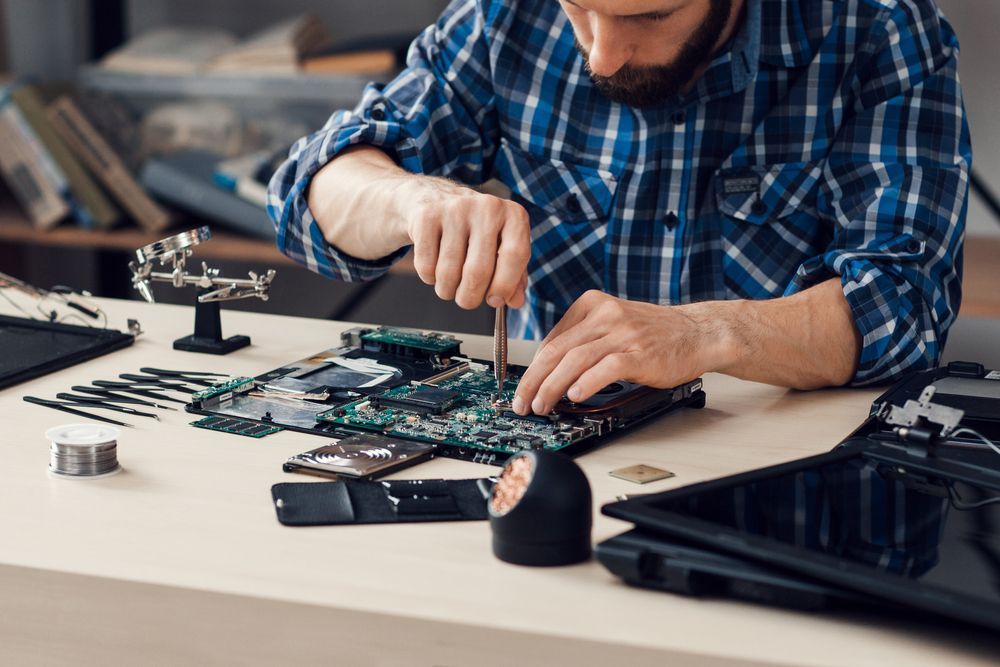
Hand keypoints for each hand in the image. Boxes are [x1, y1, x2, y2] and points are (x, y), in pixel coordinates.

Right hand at [398, 178, 529, 309]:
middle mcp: (487, 207)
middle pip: (478, 271)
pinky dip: (429, 277)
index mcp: (513, 215)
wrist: (433, 199)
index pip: (515, 255)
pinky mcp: (427, 216)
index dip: (504, 285)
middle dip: (470, 297)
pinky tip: (433, 267)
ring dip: (447, 290)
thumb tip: (515, 302)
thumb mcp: (500, 247)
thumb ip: (513, 276)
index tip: (494, 300)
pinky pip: (426, 265)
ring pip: (449, 272)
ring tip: (448, 285)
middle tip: (466, 300)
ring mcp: (455, 209)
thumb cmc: (474, 231)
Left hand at [512, 291, 734, 414]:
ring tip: (542, 405)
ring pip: (575, 360)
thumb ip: (583, 340)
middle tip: (522, 402)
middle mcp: (605, 315)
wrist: (699, 333)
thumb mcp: (613, 324)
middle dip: (533, 380)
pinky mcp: (640, 353)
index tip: (524, 387)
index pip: (551, 339)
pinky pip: (606, 367)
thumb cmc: (655, 334)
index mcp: (592, 304)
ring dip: (553, 387)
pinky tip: (575, 396)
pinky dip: (587, 382)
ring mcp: (623, 333)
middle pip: (557, 350)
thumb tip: (549, 371)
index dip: (532, 368)